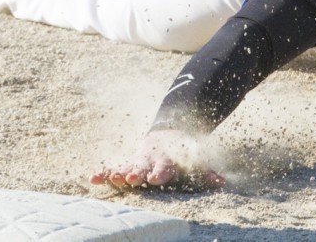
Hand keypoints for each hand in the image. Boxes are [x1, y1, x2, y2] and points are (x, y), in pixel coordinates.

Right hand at [89, 129, 225, 189]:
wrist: (169, 133)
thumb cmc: (183, 154)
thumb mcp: (195, 161)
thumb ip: (206, 172)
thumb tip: (222, 182)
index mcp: (167, 159)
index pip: (164, 167)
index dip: (160, 172)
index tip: (155, 178)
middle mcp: (150, 160)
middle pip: (142, 167)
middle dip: (136, 173)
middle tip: (130, 179)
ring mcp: (137, 161)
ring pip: (126, 166)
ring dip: (117, 173)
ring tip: (109, 178)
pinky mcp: (128, 162)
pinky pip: (113, 168)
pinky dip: (104, 172)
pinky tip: (92, 179)